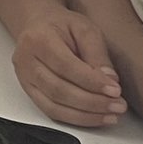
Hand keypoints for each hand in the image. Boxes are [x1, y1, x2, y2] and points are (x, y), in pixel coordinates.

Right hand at [10, 3, 125, 126]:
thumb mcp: (85, 29)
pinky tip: (95, 118)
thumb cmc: (62, 26)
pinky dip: (76, 119)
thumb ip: (97, 53)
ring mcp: (24, 78)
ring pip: (53, 106)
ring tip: (111, 115)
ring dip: (86, 115)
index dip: (91, 81)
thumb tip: (109, 79)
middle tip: (118, 105)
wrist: (39, 25)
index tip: (115, 90)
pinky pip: (51, 112)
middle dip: (92, 102)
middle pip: (58, 90)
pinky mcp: (29, 92)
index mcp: (38, 39)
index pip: (66, 66)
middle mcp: (25, 60)